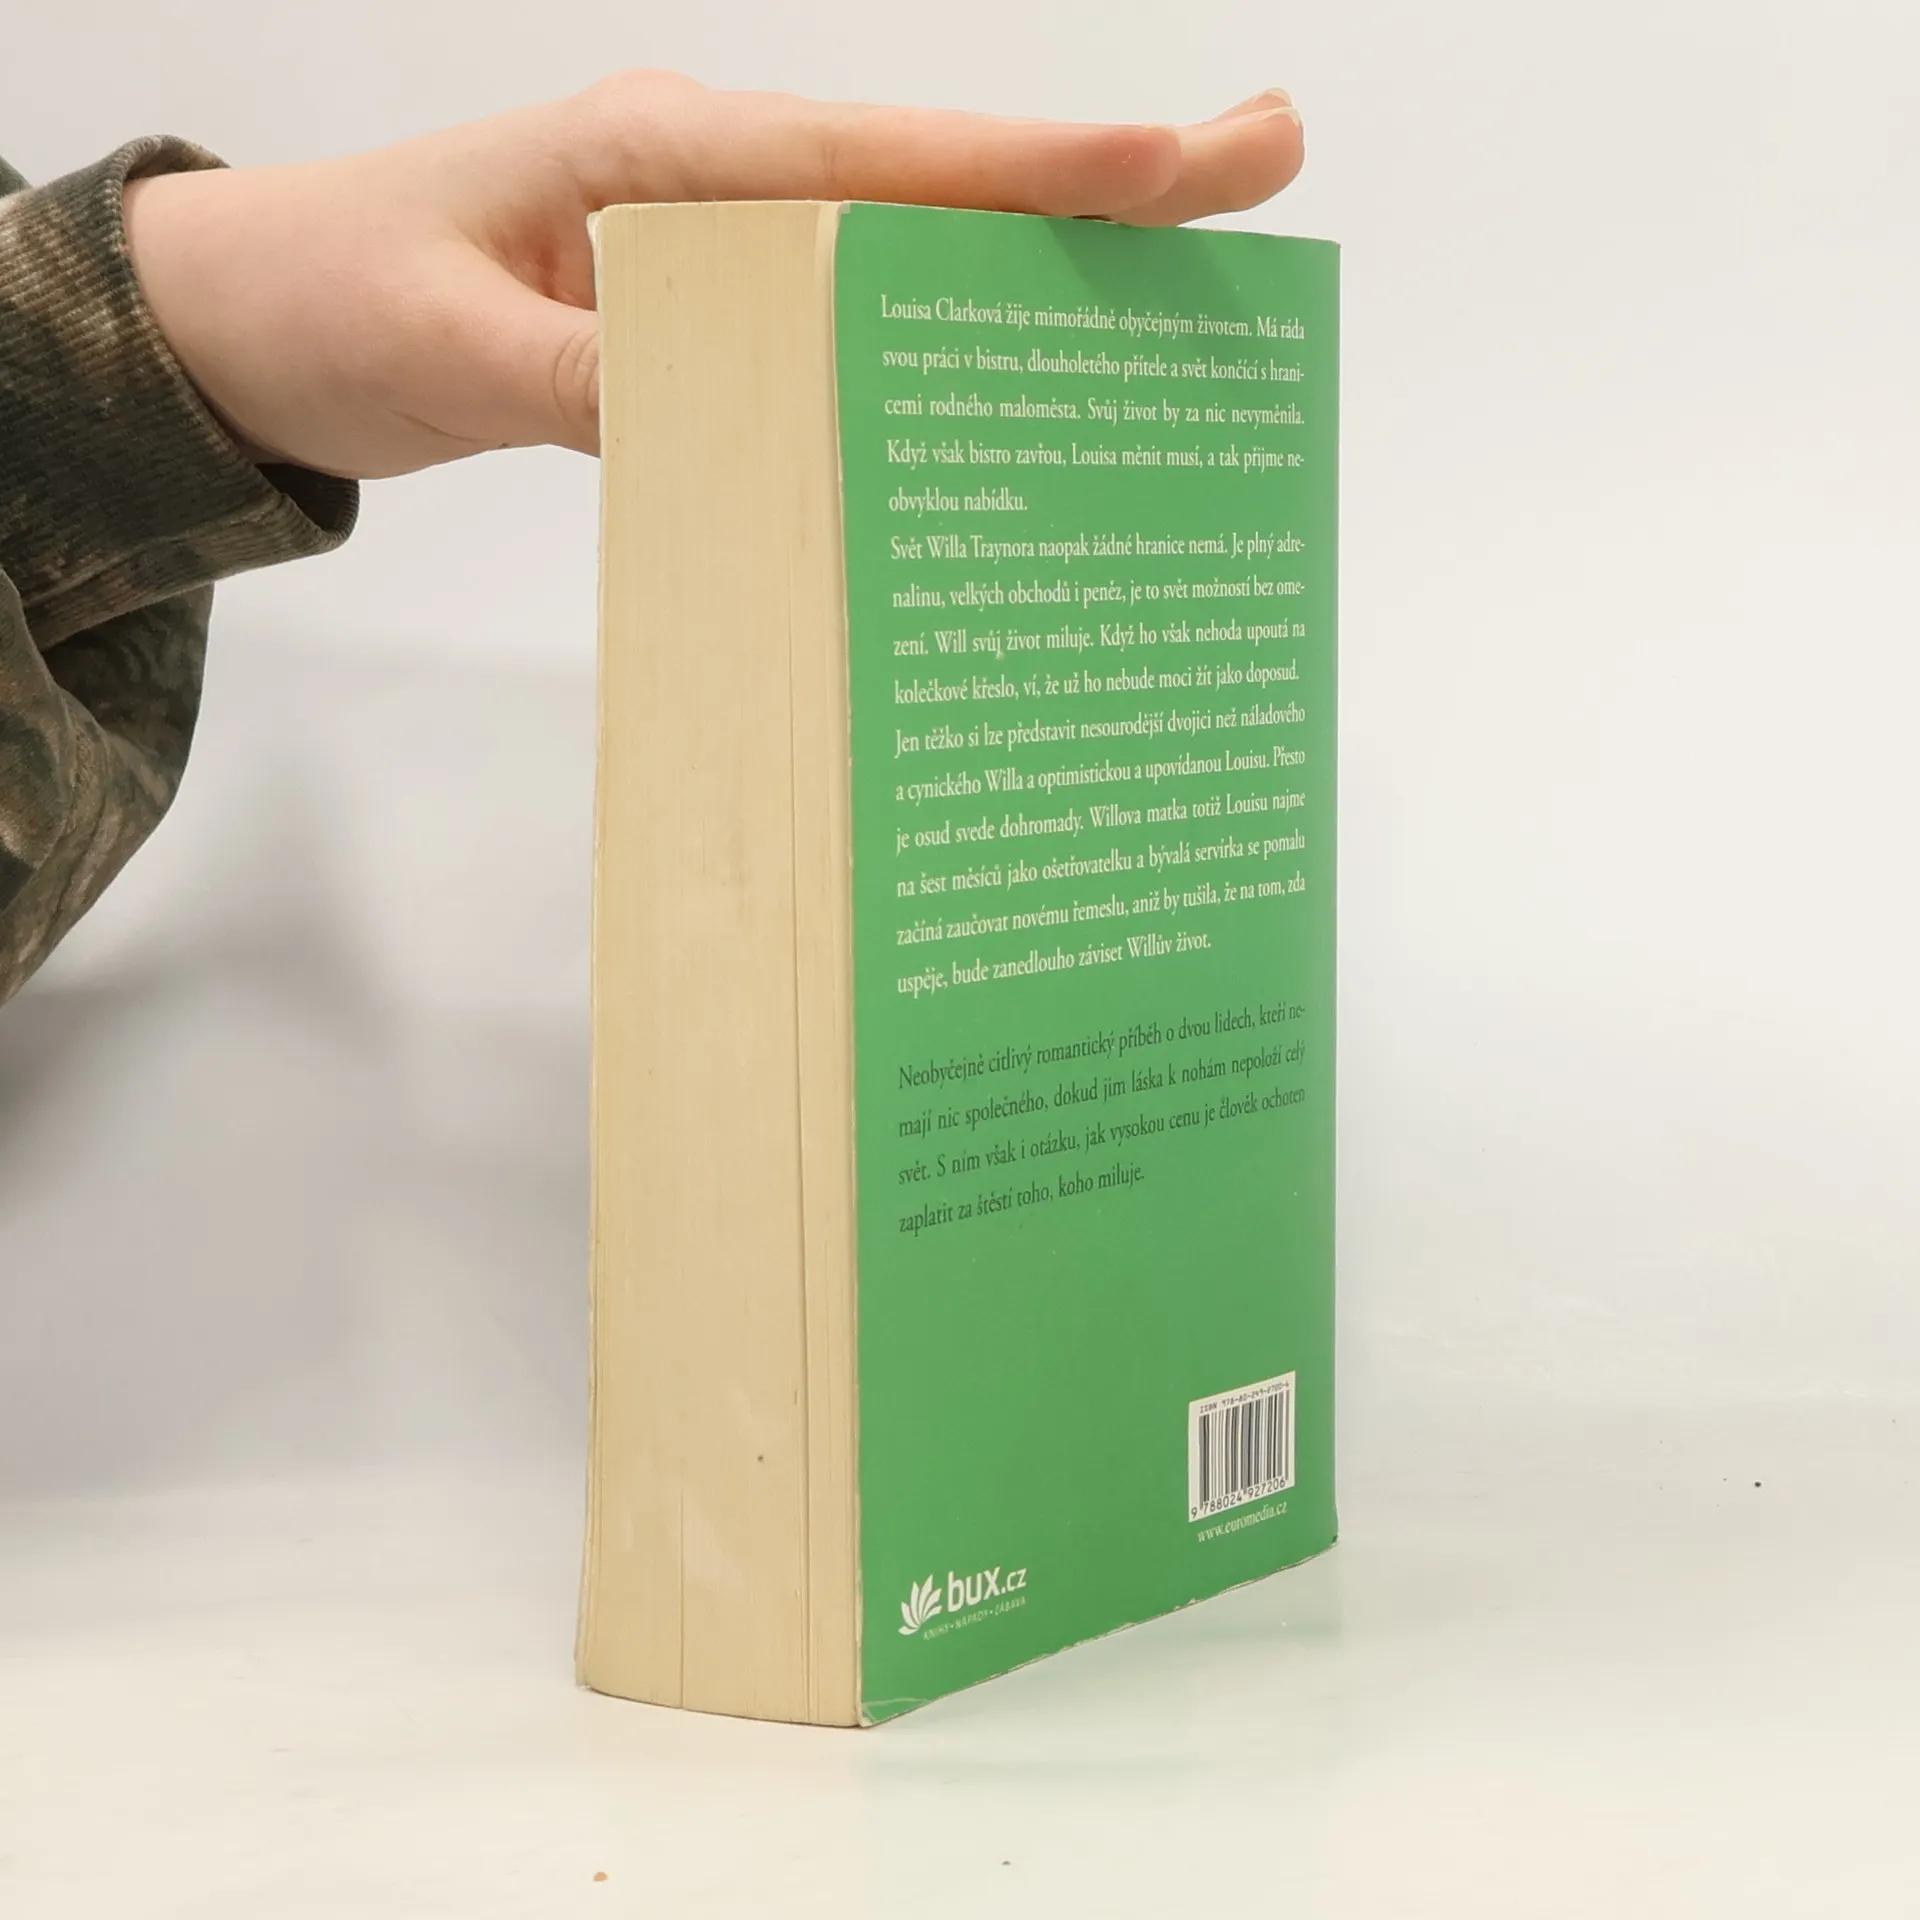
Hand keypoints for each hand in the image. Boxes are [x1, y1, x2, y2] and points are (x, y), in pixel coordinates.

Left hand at [123, 72, 1304, 480]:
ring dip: (1047, 255)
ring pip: (913, 247)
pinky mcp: (707, 311)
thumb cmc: (341, 304)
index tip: (1173, 163)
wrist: (261, 319)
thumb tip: (733, 424)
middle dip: (1101, 178)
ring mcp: (721, 244)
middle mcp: (717, 184)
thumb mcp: (454, 344)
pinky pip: (849, 320)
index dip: (1030, 168)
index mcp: (665, 158)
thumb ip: (598, 381)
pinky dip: (942, 336)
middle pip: (938, 181)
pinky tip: (1016, 365)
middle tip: (1266, 163)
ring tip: (1190, 264)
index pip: (879, 162)